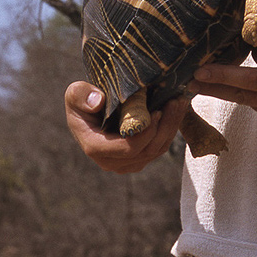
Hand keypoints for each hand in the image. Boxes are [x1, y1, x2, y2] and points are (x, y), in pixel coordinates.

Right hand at [64, 81, 185, 173]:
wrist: (91, 109)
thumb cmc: (83, 99)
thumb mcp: (76, 93)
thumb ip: (81, 95)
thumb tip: (97, 102)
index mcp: (96, 148)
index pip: (129, 148)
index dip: (146, 132)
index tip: (157, 110)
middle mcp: (112, 161)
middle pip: (147, 150)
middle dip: (165, 126)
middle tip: (175, 101)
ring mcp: (127, 163)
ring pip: (157, 150)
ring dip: (171, 126)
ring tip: (179, 102)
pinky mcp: (140, 158)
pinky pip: (160, 146)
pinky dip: (170, 128)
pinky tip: (176, 110)